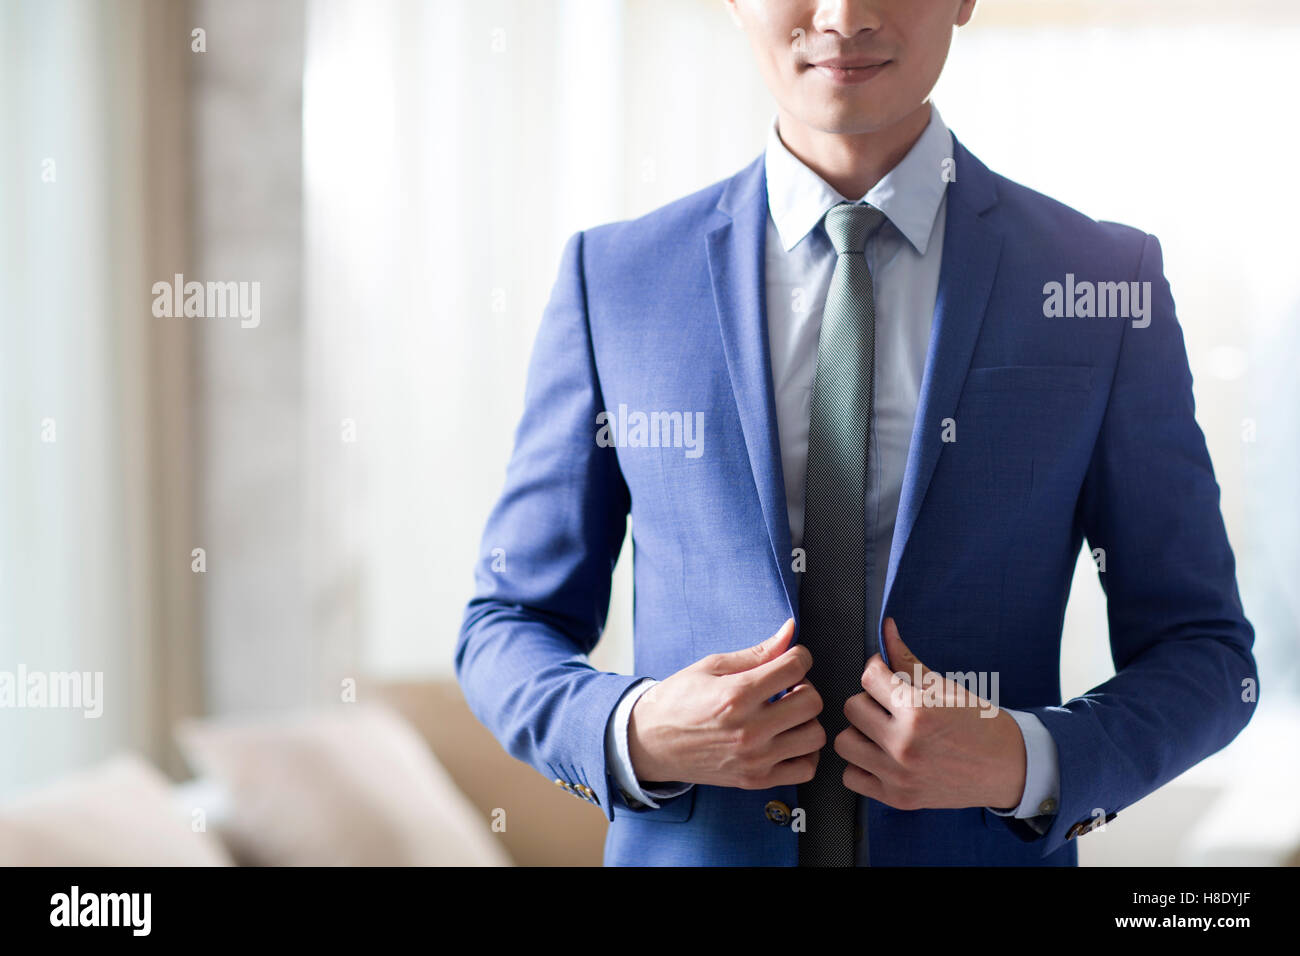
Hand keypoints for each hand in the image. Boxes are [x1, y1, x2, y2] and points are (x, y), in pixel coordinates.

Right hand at [627, 619, 825, 788]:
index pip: (795, 667)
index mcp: (736, 694)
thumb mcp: (713, 666)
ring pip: (814, 735)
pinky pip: (805, 769)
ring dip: (806, 720)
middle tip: (787, 687)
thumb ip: (757, 652)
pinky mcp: (756, 779)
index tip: (790, 659)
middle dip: (805, 686)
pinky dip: (804, 753)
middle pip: (812, 702)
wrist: (651, 742)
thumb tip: (790, 630)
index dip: (799, 656)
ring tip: (786, 713)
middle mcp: (749, 729)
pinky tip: (788, 738)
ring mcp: (755, 758)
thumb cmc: (679, 700)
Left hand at [833, 617, 1026, 810]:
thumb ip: (907, 660)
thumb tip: (887, 628)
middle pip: (851, 708)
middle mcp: (904, 745)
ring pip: (844, 742)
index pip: (869, 677)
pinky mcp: (897, 798)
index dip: (876, 668)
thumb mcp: (946, 687)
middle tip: (887, 703)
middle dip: (868, 699)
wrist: (1009, 769)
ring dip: (859, 732)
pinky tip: (879, 756)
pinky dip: (860, 765)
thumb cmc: (981, 725)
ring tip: (881, 730)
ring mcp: (898, 775)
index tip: (885, 673)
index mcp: (918, 712)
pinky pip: (851, 777)